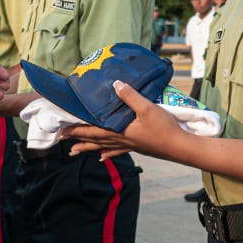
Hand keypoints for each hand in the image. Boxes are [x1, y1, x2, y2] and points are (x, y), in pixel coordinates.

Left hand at [60, 80, 187, 159]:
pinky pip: (117, 151)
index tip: (62, 130)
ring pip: (103, 146)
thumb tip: (115, 84)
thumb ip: (130, 96)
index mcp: (120, 131)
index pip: (93, 131)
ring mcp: (128, 145)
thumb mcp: (147, 108)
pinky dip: (108, 153)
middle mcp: (121, 140)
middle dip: (77, 139)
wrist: (180, 146)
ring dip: (88, 147)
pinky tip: (103, 157)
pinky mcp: (136, 147)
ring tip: (74, 152)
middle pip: (94, 140)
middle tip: (61, 139)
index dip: (77, 130)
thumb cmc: (164, 128)